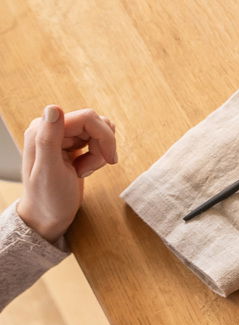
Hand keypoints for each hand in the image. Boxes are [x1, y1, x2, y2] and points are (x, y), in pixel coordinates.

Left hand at [16, 105, 118, 240]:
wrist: (48, 217)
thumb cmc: (48, 198)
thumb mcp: (50, 171)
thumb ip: (49, 139)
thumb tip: (53, 107)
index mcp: (43, 130)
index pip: (88, 118)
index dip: (104, 136)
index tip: (109, 160)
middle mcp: (51, 129)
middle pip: (95, 124)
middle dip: (102, 147)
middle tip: (91, 169)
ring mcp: (61, 137)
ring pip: (98, 131)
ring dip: (100, 151)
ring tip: (85, 170)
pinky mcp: (70, 145)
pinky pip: (95, 139)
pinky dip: (97, 155)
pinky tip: (84, 169)